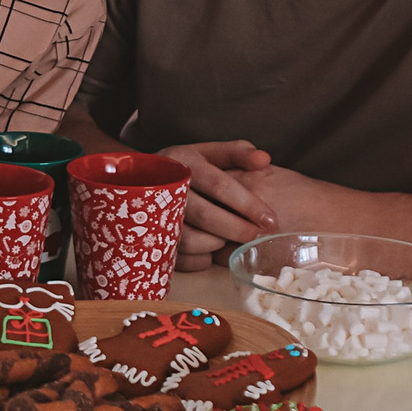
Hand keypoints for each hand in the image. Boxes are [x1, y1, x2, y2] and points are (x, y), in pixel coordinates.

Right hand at [159, 139, 276, 269]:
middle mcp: (167, 187)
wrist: (141, 176)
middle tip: (257, 237)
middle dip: (236, 229)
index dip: (247, 204)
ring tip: (229, 240)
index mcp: (184, 161)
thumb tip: (265, 160)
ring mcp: (155, 213)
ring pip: (189, 239)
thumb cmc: (189, 165)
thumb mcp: (211, 151)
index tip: (270, 219)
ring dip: (216, 244)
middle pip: (205, 215)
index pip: (219, 185)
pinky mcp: (151, 237)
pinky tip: (211, 252)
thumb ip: (238, 153)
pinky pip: (177, 257)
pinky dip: (199, 259)